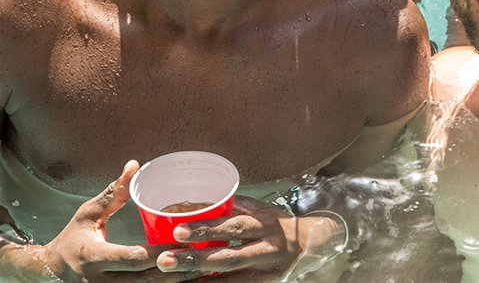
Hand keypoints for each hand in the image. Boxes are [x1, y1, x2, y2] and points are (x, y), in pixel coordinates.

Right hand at [26, 161, 195, 281]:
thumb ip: (114, 193)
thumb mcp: (89, 214)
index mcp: (93, 257)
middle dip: (176, 270)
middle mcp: (99, 282)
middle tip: (205, 259)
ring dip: (175, 282)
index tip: (185, 244)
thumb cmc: (73, 238)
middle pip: (145, 281)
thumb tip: (135, 165)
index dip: (160, 253)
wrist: (49, 271)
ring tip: (203, 270)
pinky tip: (185, 280)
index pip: (132, 258)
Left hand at [156, 197, 346, 280]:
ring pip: (230, 279)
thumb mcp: (261, 209)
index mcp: (265, 224)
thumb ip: (233, 207)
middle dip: (195, 259)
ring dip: (199, 280)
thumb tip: (197, 203)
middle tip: (166, 259)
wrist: (312, 244)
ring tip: (171, 279)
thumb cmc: (278, 224)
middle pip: (228, 257)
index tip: (178, 231)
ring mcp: (266, 271)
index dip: (206, 228)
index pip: (233, 226)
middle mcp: (268, 249)